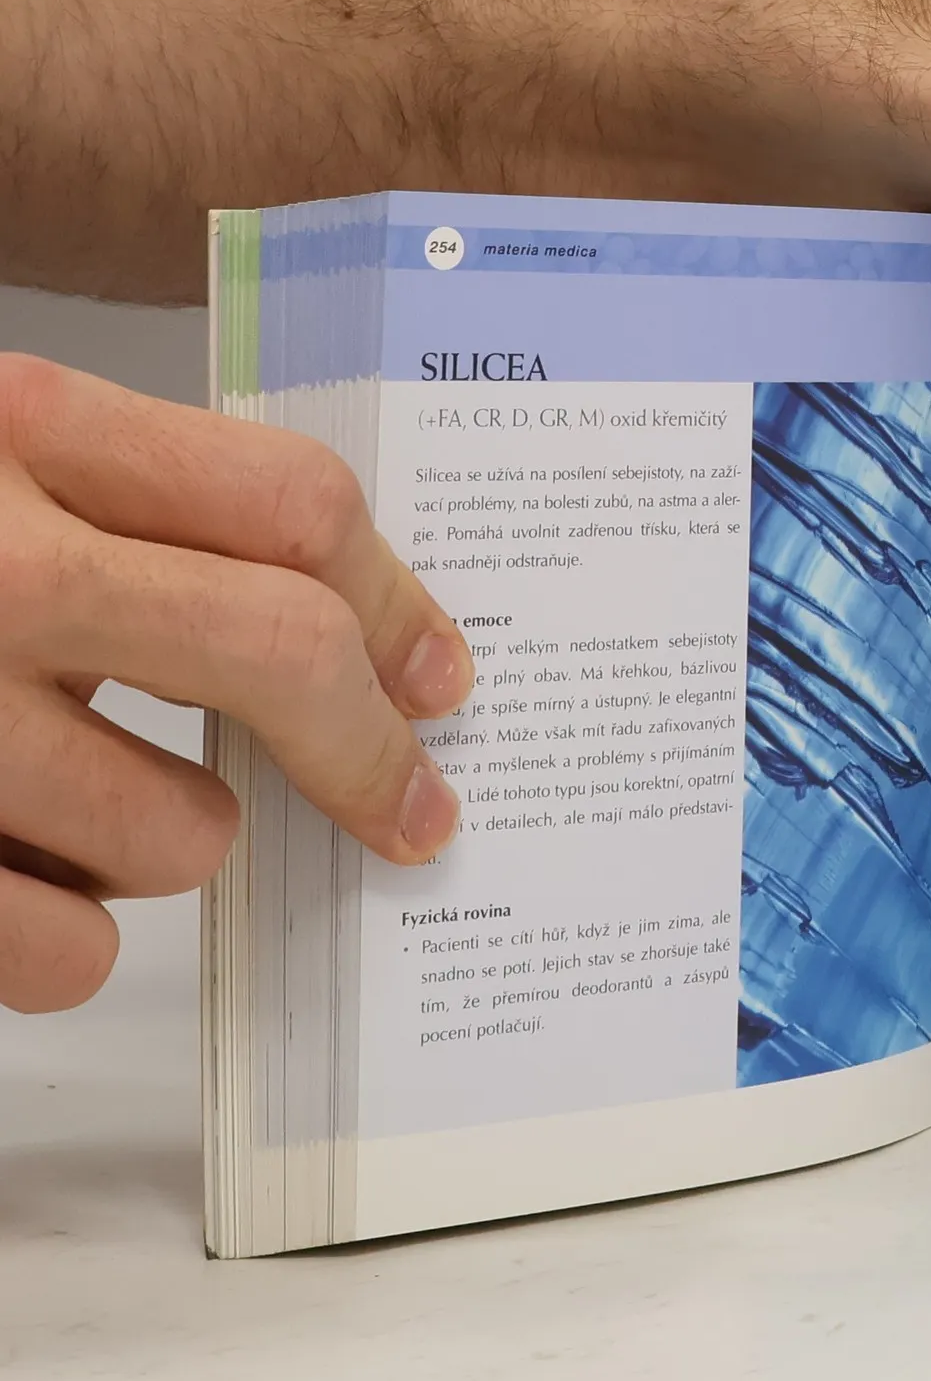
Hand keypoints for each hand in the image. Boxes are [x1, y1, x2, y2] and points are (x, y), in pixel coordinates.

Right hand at [0, 356, 470, 1011]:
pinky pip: (66, 949)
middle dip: (370, 755)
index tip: (436, 677)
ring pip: (178, 832)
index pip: (289, 505)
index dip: (394, 603)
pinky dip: (58, 933)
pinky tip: (5, 872)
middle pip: (278, 651)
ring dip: (167, 839)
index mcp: (9, 431)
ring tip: (78, 802)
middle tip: (412, 810)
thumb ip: (136, 508)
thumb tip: (356, 638)